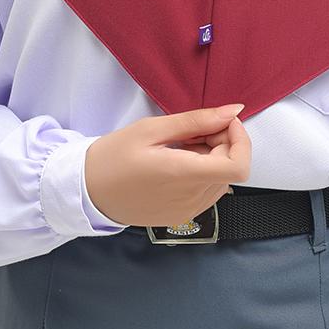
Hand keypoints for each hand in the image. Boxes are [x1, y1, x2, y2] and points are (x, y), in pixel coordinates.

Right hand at [85, 103, 251, 228]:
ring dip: (213, 157)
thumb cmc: (114, 156)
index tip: (223, 122)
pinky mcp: (182, 217)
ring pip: (222, 180)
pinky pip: (208, 191)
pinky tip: (179, 160)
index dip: (240, 140)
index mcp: (182, 176)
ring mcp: (187, 212)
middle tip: (193, 128)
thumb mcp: (152, 128)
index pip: (239, 166)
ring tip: (182, 144)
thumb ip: (197, 120)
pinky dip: (203, 171)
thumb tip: (234, 111)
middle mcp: (190, 200)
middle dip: (223, 142)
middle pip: (231, 168)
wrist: (87, 191)